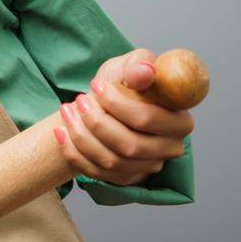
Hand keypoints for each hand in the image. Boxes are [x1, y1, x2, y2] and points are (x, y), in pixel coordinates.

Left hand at [52, 48, 194, 185]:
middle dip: (96, 122)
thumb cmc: (125, 82)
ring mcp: (148, 166)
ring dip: (81, 136)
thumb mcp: (131, 64)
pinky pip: (97, 173)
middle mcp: (170, 148)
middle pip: (129, 145)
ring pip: (112, 161)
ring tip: (67, 111)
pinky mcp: (126, 177)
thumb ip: (139, 65)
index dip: (117, 104)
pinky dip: (74, 153)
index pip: (147, 119)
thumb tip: (144, 72)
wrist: (106, 103)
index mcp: (180, 120)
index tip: (96, 86)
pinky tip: (61, 132)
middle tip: (78, 100)